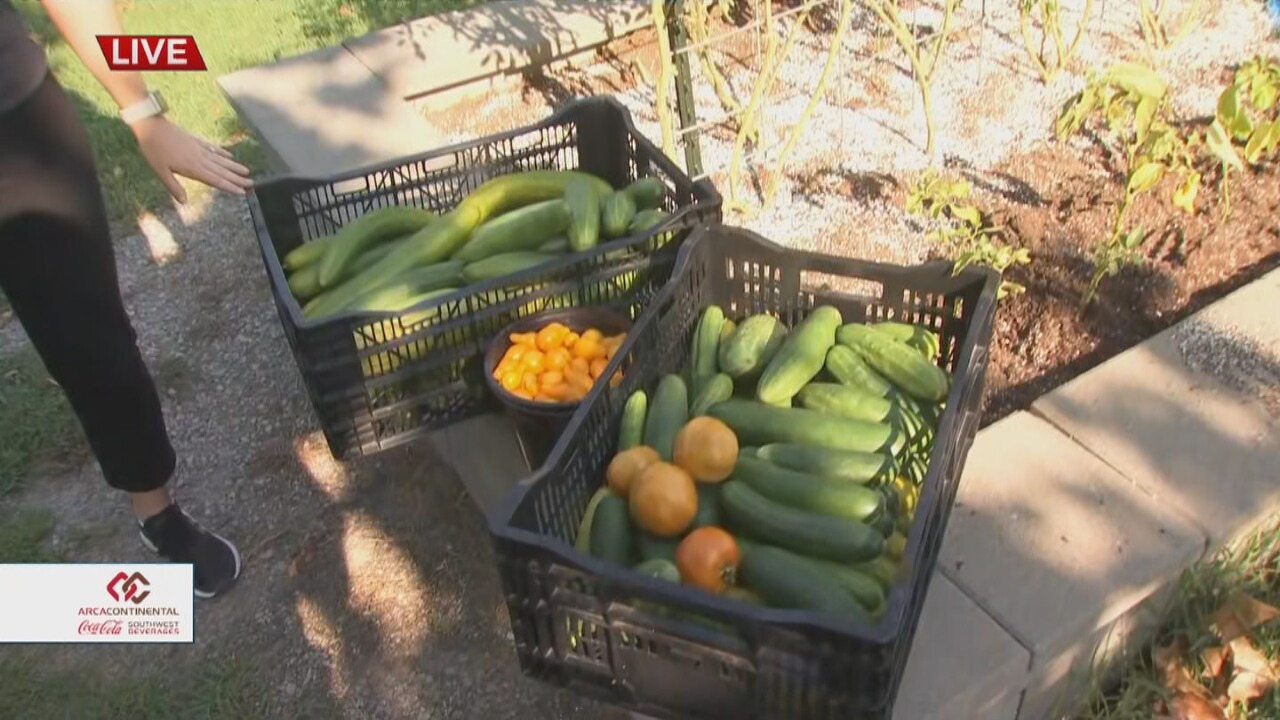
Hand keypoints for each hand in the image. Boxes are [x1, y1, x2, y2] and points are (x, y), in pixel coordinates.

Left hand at [131, 117, 251, 202]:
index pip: (215, 180)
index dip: (229, 186)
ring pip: (221, 159)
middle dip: (237, 178)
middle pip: (222, 171)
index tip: (242, 192)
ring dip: (234, 166)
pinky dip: (222, 152)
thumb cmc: (153, 149)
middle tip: (251, 183)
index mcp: (193, 168)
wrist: (151, 126)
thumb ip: (173, 187)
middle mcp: (200, 158)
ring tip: (246, 171)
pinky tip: (230, 155)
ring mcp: (199, 148)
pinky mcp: (196, 140)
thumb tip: (184, 202)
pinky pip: (213, 148)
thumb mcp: (160, 171)